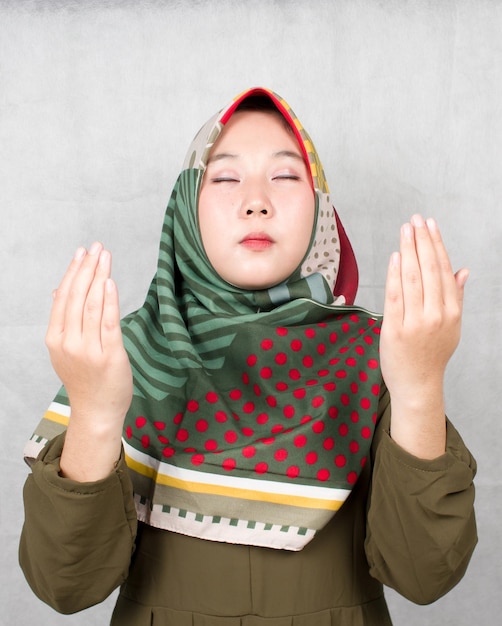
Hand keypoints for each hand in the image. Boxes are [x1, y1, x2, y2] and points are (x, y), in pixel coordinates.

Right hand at [45, 243, 132, 478]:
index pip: (63, 297)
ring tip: (105, 257)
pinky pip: (108, 322)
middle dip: (87, 268)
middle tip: (97, 247)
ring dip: (99, 277)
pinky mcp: (110, 355)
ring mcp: (88, 350)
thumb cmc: (84, 378)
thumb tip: (60, 290)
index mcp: (55, 339)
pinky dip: (109, 300)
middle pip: (77, 297)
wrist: (97, 411)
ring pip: (92, 305)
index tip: (82, 253)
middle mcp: (68, 343)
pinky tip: (110, 282)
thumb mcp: (65, 349)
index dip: (73, 272)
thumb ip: (64, 320)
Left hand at [379, 215, 467, 457]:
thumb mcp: (452, 326)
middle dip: (422, 242)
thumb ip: (455, 296)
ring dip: (409, 251)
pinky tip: (395, 257)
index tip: (430, 225)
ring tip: (405, 231)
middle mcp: (436, 315)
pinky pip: (395, 296)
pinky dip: (394, 275)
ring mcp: (415, 323)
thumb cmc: (432, 353)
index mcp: (452, 312)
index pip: (444, 270)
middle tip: (416, 220)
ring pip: (413, 279)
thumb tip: (463, 270)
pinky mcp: (395, 329)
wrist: (418, 384)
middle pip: (429, 271)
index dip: (437, 245)